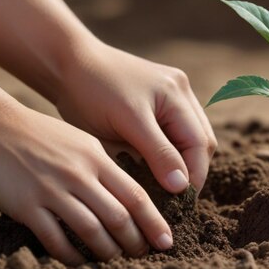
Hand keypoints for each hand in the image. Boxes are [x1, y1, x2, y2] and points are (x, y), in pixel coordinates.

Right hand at [0, 105, 173, 264]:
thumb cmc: (43, 136)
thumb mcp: (82, 141)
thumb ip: (106, 165)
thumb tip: (132, 193)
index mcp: (96, 159)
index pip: (135, 195)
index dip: (154, 222)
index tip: (166, 241)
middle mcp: (78, 175)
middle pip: (118, 217)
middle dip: (136, 242)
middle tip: (142, 255)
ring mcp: (52, 191)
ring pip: (91, 230)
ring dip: (108, 252)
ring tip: (115, 260)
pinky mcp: (28, 206)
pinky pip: (55, 239)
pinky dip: (71, 255)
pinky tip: (79, 261)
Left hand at [55, 41, 216, 194]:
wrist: (68, 64)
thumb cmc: (90, 91)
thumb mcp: (126, 123)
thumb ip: (157, 153)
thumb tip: (182, 187)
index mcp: (176, 93)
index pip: (199, 144)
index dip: (194, 176)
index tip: (180, 203)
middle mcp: (180, 91)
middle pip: (201, 141)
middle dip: (191, 172)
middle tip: (174, 201)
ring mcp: (172, 94)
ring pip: (190, 139)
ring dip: (183, 163)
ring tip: (165, 188)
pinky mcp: (159, 101)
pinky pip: (176, 132)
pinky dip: (171, 152)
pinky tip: (156, 168)